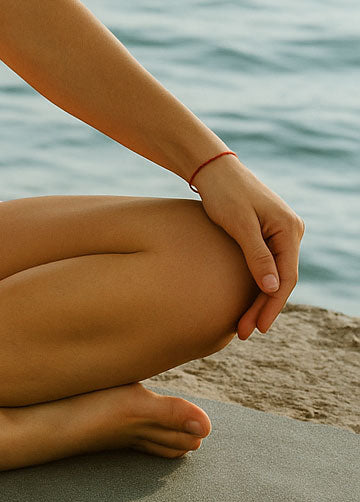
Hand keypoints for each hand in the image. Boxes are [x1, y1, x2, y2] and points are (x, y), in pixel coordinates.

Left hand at [191, 155, 304, 338]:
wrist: (211, 168)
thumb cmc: (223, 192)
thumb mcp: (239, 224)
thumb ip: (256, 255)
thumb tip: (273, 288)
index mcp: (288, 229)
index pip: (286, 277)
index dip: (272, 305)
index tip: (258, 327)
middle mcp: (289, 231)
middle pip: (280, 279)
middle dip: (263, 307)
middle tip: (243, 333)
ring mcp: (279, 232)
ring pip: (272, 274)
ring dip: (258, 299)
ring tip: (242, 324)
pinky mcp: (265, 233)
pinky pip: (264, 264)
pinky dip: (254, 283)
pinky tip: (243, 301)